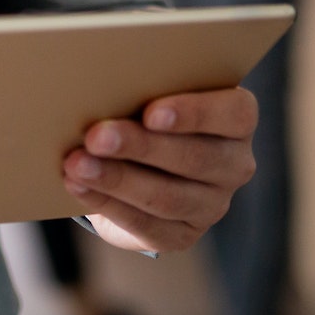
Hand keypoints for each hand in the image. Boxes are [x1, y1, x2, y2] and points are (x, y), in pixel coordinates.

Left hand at [61, 87, 257, 253]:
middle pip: (195, 158)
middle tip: (96, 136)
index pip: (234, 114)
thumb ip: (142, 83)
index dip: (195, 113)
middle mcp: (233, 164)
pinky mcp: (182, 234)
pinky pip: (146, 226)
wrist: (137, 155)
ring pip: (168, 197)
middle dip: (140, 147)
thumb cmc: (145, 104)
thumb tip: (97, 79)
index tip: (151, 112)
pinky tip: (78, 187)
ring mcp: (212, 204)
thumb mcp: (152, 89)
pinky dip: (107, 204)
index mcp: (237, 119)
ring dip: (117, 180)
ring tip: (77, 164)